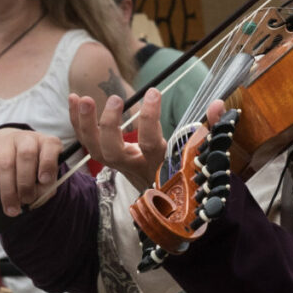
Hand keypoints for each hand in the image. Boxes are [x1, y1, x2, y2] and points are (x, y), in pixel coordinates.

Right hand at [0, 128, 62, 215]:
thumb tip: (36, 200)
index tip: (44, 180)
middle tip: (26, 201)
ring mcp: (4, 139)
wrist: (11, 145)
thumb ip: (45, 186)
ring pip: (5, 163)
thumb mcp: (44, 172)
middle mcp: (26, 137)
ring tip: (11, 208)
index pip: (50, 146)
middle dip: (26, 183)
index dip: (48, 163)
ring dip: (8, 190)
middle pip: (26, 155)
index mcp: (45, 142)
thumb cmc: (32, 165)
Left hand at [67, 90, 227, 190]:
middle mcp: (134, 167)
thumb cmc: (187, 172)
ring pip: (94, 150)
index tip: (153, 92)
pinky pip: (87, 143)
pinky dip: (78, 123)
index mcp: (158, 165)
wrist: (168, 201)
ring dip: (84, 124)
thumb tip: (218, 103)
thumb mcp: (201, 152)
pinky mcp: (108, 159)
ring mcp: (119, 165)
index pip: (150, 144)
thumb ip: (212, 128)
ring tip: (83, 98)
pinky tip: (74, 99)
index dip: (150, 119)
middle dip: (108, 126)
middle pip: (112, 153)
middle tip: (114, 99)